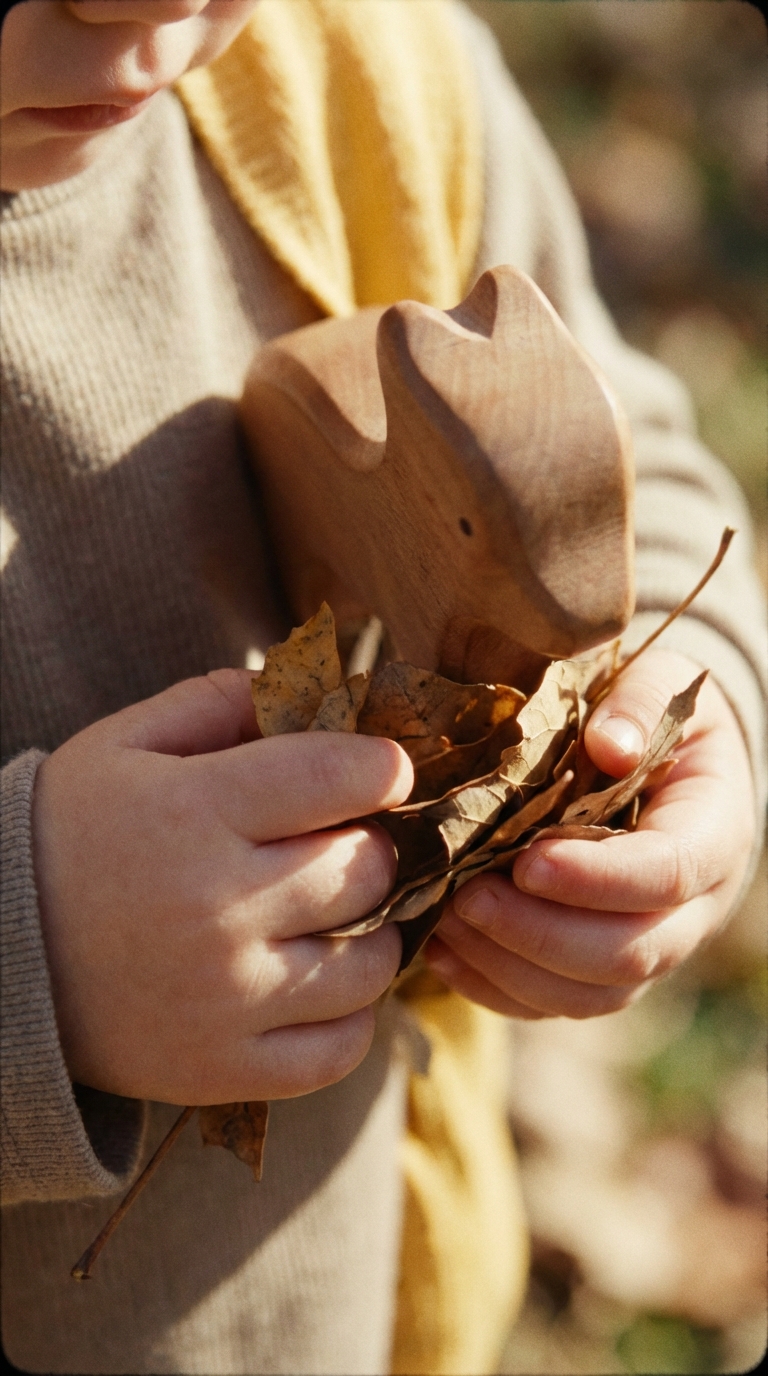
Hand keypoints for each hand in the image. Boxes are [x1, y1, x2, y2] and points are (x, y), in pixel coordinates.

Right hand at [32, 670, 412, 1102]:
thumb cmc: (70, 833)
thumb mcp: (122, 744)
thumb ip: (220, 702)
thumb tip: (318, 692)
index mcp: (192, 813)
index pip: (336, 778)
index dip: (382, 767)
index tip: (385, 771)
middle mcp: (217, 910)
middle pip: (367, 868)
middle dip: (371, 844)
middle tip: (345, 841)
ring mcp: (225, 1000)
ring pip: (373, 964)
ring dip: (372, 931)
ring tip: (332, 915)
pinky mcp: (223, 1070)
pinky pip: (342, 1049)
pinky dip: (348, 1015)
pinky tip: (315, 981)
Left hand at [424, 650, 755, 1018]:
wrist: (660, 757)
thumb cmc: (651, 713)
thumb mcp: (658, 681)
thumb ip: (638, 703)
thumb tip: (610, 746)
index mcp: (714, 832)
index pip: (669, 874)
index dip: (598, 878)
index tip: (527, 861)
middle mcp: (693, 908)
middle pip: (630, 954)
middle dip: (541, 934)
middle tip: (465, 897)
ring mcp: (649, 948)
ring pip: (590, 995)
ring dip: (511, 968)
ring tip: (445, 922)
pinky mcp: (600, 970)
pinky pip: (553, 1004)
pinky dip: (494, 987)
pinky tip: (442, 951)